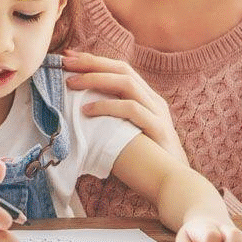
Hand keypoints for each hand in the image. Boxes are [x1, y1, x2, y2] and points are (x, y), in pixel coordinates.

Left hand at [63, 50, 186, 163]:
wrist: (175, 184)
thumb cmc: (144, 160)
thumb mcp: (125, 131)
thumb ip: (110, 118)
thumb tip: (78, 108)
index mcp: (146, 98)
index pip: (120, 69)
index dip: (94, 60)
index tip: (69, 57)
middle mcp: (153, 100)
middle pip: (122, 69)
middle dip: (92, 63)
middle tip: (65, 62)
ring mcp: (158, 113)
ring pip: (127, 83)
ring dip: (96, 80)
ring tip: (71, 84)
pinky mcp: (158, 129)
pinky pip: (132, 110)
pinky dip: (107, 107)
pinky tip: (87, 110)